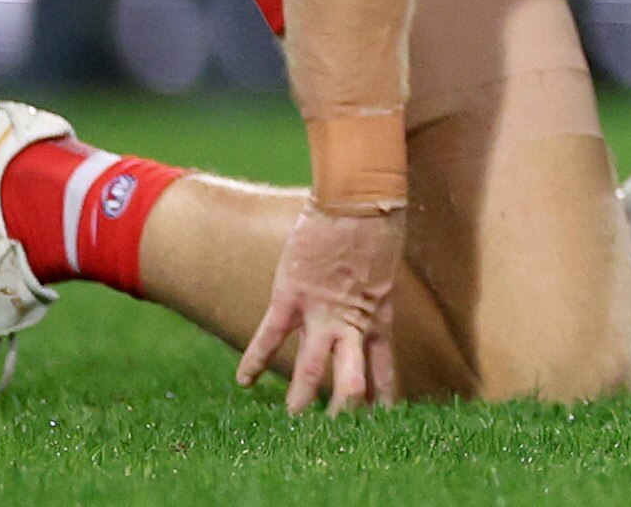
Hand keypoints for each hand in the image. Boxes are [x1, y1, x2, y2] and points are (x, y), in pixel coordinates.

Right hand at [238, 200, 405, 412]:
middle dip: (343, 407)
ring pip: (311, 366)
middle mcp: (352, 320)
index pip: (383, 365)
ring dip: (302, 396)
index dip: (382, 394)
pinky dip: (255, 359)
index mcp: (379, 314)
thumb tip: (376, 293)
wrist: (359, 197)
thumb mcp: (387, 266)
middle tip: (336, 433)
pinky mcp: (292, 295)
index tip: (382, 418)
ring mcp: (321, 310)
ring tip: (294, 421)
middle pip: (350, 376)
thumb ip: (377, 289)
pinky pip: (270, 335)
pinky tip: (243, 382)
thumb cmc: (379, 223)